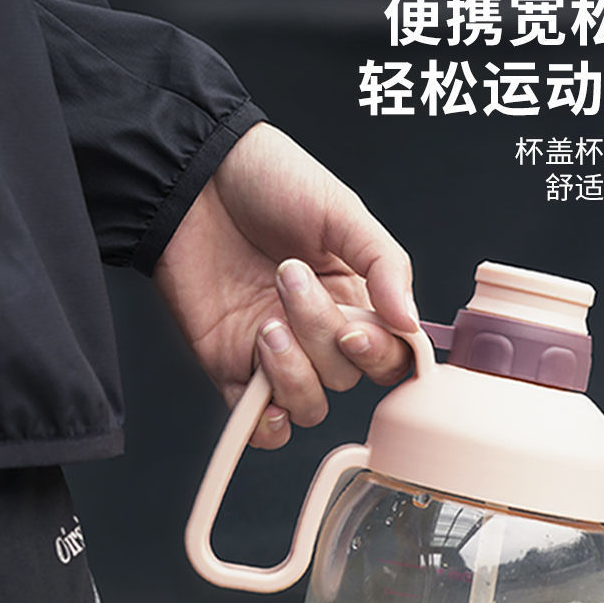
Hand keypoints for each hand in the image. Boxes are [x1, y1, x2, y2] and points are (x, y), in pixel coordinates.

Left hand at [152, 122, 416, 446]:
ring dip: (292, 372)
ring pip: (308, 404)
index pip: (390, 355)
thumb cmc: (268, 180)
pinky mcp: (230, 367)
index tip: (354, 328)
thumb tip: (410, 321)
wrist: (193, 176)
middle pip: (345, 376)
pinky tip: (262, 392)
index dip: (378, 353)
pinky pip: (259, 426)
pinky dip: (266, 424)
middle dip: (319, 334)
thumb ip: (385, 265)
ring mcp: (275, 353)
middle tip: (288, 277)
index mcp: (355, 297)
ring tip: (266, 321)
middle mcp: (319, 332)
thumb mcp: (342, 211)